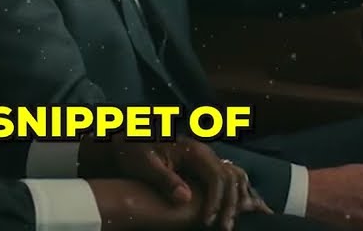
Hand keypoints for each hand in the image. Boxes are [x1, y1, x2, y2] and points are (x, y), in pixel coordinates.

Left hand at [80, 135, 269, 228]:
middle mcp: (204, 152)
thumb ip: (166, 180)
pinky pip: (225, 180)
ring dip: (235, 201)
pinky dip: (232, 195)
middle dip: (230, 204)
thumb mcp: (146, 165)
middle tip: (225, 228)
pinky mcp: (202, 166)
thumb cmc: (134, 152)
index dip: (216, 200)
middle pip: (230, 178)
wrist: (127, 141)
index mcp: (193, 150)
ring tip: (228, 223)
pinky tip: (230, 211)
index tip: (208, 221)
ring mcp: (205, 158)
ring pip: (232, 178)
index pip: (217, 176)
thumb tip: (185, 198)